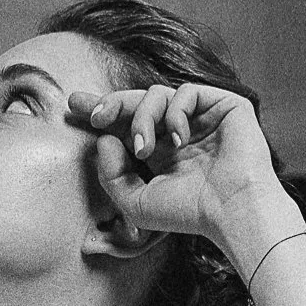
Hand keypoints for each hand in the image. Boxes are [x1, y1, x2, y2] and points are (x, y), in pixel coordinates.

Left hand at [64, 78, 284, 254]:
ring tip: (144, 148)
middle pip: (137, 101)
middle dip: (111, 103)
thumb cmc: (190, 212)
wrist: (231, 210)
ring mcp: (202, 117)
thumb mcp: (136, 202)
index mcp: (161, 151)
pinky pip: (186, 92)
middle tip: (96, 116)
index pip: (126, 122)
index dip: (101, 110)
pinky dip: (174, 113)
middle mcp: (179, 131)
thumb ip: (112, 175)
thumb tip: (103, 139)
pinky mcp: (223, 106)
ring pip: (157, 94)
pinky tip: (178, 139)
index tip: (73, 106)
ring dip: (142, 118)